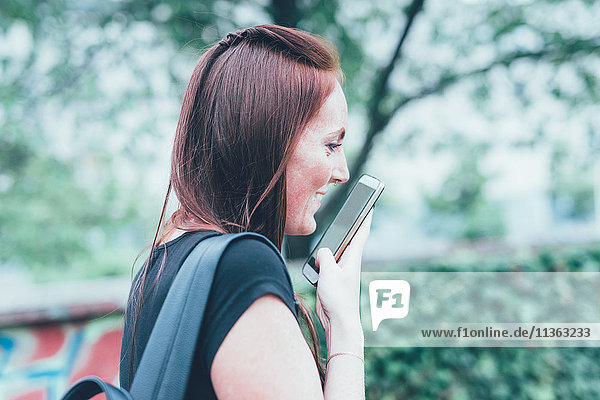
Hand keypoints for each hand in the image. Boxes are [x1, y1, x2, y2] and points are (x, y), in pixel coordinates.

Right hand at [315, 210, 372, 343]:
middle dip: (346, 228)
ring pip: (335, 252)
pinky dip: (321, 261)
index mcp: (352, 258)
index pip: (361, 232)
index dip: (365, 217)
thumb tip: (322, 252)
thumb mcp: (328, 272)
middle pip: (347, 240)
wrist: (339, 321)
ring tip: (325, 246)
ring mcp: (342, 271)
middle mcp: (349, 262)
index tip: (370, 204)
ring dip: (329, 248)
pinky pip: (327, 264)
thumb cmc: (339, 298)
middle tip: (348, 214)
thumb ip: (324, 256)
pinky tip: (315, 264)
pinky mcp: (334, 279)